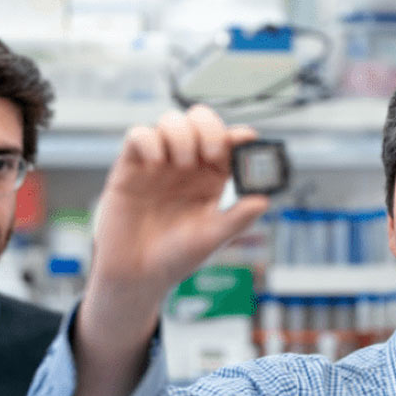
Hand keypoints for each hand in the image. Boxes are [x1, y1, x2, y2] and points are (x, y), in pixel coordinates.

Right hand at [91, 104, 269, 296]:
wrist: (136, 275)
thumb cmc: (176, 258)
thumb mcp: (211, 239)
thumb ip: (238, 218)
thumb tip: (265, 199)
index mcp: (213, 178)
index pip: (229, 142)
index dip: (239, 136)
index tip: (245, 140)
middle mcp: (187, 165)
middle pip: (200, 120)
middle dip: (209, 128)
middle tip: (212, 153)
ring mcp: (159, 163)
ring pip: (171, 121)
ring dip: (181, 134)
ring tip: (182, 163)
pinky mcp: (130, 167)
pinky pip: (139, 135)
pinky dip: (150, 141)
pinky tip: (156, 164)